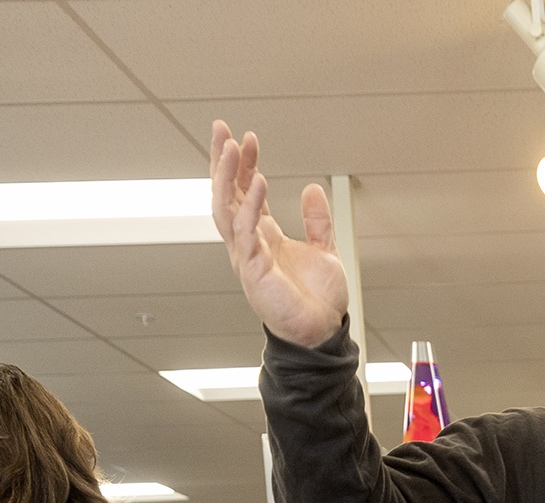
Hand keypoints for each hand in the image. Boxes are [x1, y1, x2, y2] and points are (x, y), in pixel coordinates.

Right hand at [211, 119, 351, 349]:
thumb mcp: (324, 250)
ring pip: (225, 209)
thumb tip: (312, 189)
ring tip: (230, 147)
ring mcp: (247, 256)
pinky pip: (246, 233)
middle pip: (225, 194)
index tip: (245, 137)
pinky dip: (250, 206)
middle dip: (221, 161)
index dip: (243, 164)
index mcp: (262, 236)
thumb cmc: (318, 300)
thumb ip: (317, 220)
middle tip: (220, 129)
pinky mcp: (253, 270)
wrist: (322, 332)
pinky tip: (258, 180)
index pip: (244, 192)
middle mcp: (248, 243)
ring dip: (225, 177)